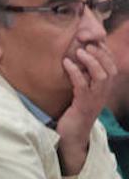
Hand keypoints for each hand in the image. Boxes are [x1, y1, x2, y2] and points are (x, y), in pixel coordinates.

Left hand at [56, 42, 116, 175]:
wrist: (71, 137)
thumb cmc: (75, 114)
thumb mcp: (83, 95)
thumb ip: (85, 80)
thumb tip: (80, 63)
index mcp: (105, 90)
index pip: (112, 66)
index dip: (105, 52)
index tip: (95, 42)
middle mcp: (104, 94)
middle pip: (110, 68)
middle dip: (100, 53)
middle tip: (87, 44)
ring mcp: (95, 100)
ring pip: (100, 75)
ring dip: (91, 61)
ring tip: (80, 51)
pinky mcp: (83, 105)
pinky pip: (82, 85)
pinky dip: (75, 72)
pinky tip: (67, 64)